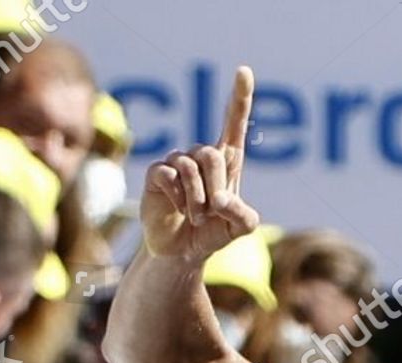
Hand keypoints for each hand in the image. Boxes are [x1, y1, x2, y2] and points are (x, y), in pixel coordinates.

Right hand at [142, 65, 258, 262]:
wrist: (182, 252)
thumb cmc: (212, 233)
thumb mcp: (239, 229)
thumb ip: (245, 217)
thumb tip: (222, 201)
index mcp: (226, 161)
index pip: (233, 124)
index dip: (239, 98)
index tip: (244, 71)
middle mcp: (200, 155)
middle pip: (211, 155)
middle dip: (216, 190)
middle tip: (211, 213)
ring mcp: (176, 162)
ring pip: (190, 168)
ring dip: (197, 201)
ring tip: (195, 217)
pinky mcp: (156, 174)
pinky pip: (169, 177)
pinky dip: (179, 199)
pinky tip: (177, 210)